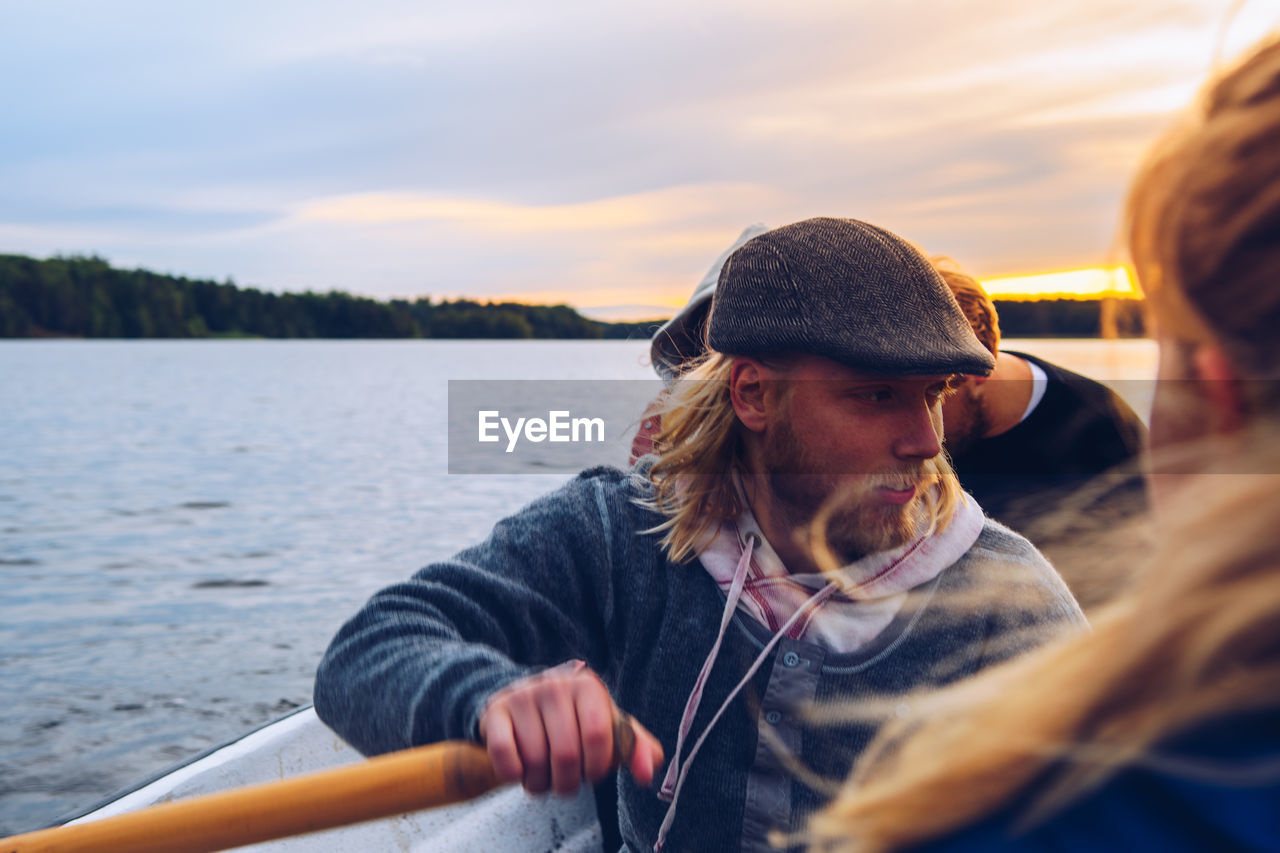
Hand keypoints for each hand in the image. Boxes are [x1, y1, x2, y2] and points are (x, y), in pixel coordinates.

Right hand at [478, 661, 663, 795]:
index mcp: (588, 687)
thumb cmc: (576, 720)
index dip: (597, 767)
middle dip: (568, 782)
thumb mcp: (608, 727)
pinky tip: (520, 770)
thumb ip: (634, 748)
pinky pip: (505, 756)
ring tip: (543, 776)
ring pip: (535, 761)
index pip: (598, 736)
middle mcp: (555, 685)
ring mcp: (522, 696)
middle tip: (566, 782)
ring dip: (540, 783)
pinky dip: (513, 774)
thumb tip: (648, 772)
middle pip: (566, 755)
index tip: (593, 773)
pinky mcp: (495, 712)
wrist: (526, 701)